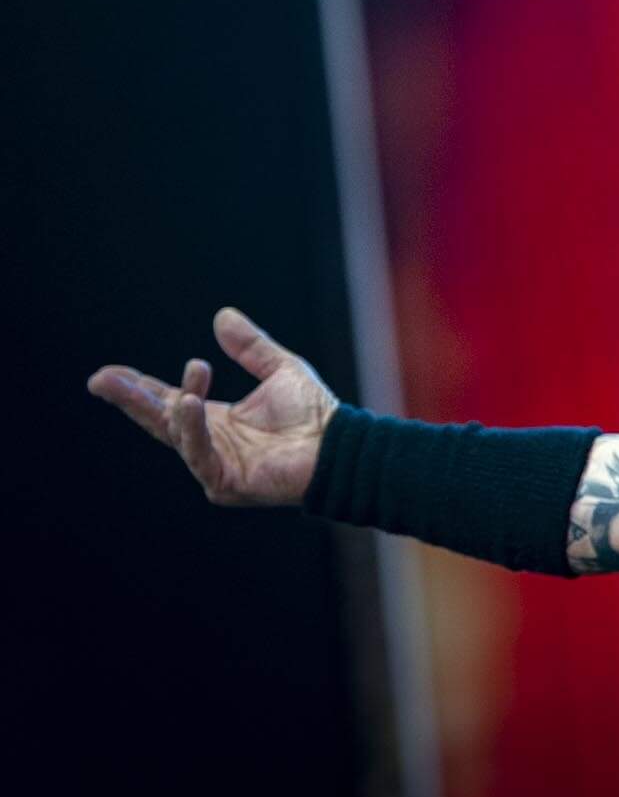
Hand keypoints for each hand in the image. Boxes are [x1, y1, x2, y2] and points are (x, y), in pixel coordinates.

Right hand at [89, 308, 337, 506]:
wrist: (341, 446)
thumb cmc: (316, 415)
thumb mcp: (279, 369)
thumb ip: (250, 347)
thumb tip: (222, 315)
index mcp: (217, 420)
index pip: (170, 400)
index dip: (142, 387)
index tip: (113, 372)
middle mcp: (210, 443)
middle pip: (160, 419)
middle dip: (130, 399)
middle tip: (100, 380)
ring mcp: (214, 465)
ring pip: (177, 434)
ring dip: (168, 407)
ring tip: (154, 387)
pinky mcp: (224, 482)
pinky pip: (199, 455)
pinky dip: (190, 430)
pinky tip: (187, 403)